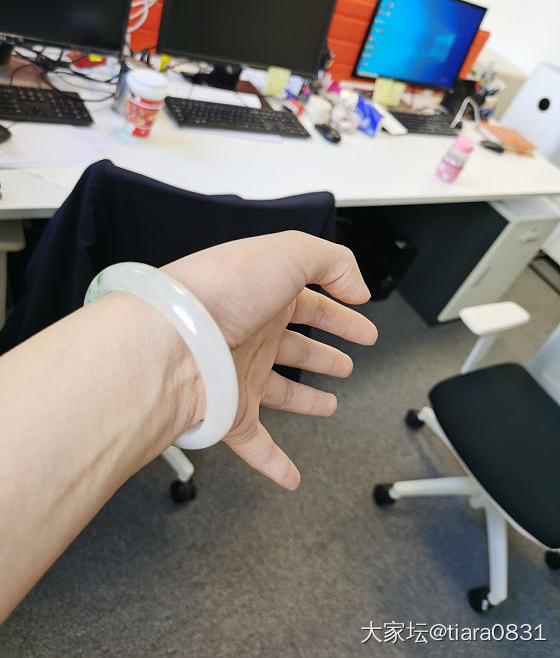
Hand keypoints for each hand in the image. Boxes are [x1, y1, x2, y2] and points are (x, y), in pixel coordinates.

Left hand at [164, 232, 376, 489]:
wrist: (172, 338)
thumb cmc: (221, 291)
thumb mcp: (288, 253)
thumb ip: (332, 262)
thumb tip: (359, 287)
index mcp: (264, 297)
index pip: (312, 304)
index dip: (342, 315)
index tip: (365, 326)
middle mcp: (252, 335)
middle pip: (297, 346)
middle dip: (325, 353)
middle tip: (348, 362)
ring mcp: (240, 375)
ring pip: (280, 391)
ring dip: (306, 400)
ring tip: (328, 405)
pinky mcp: (230, 412)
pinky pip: (255, 444)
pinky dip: (274, 463)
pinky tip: (290, 477)